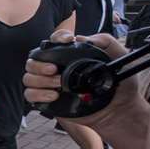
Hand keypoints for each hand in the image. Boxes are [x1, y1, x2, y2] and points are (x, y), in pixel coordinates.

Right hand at [24, 31, 143, 133]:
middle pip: (33, 60)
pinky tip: (54, 96)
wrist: (119, 109)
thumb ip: (106, 41)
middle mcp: (57, 69)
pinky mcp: (48, 101)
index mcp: (70, 56)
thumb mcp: (120, 57)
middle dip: (41, 64)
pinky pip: (30, 95)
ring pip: (29, 77)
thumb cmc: (120, 84)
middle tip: (55, 69)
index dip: (56, 38)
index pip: (54, 41)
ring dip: (41, 80)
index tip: (67, 41)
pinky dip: (38, 94)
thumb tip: (82, 38)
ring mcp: (50, 85)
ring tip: (58, 84)